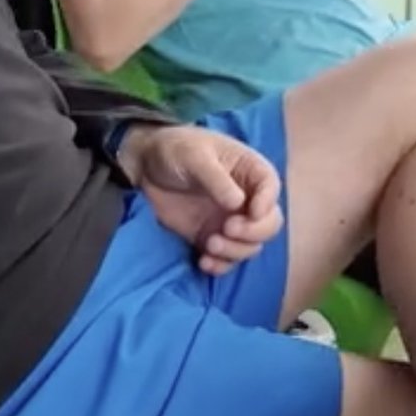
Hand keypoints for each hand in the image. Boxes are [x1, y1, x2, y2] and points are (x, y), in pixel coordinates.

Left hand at [119, 124, 283, 275]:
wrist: (144, 166)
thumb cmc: (175, 149)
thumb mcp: (194, 156)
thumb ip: (216, 179)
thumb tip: (238, 204)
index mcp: (248, 170)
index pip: (271, 188)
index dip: (266, 204)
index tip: (250, 213)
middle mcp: (246, 198)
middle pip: (269, 223)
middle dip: (253, 232)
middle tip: (227, 229)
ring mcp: (230, 221)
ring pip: (250, 246)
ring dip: (235, 251)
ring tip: (210, 244)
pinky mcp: (212, 237)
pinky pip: (227, 259)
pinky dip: (220, 266)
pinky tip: (204, 261)